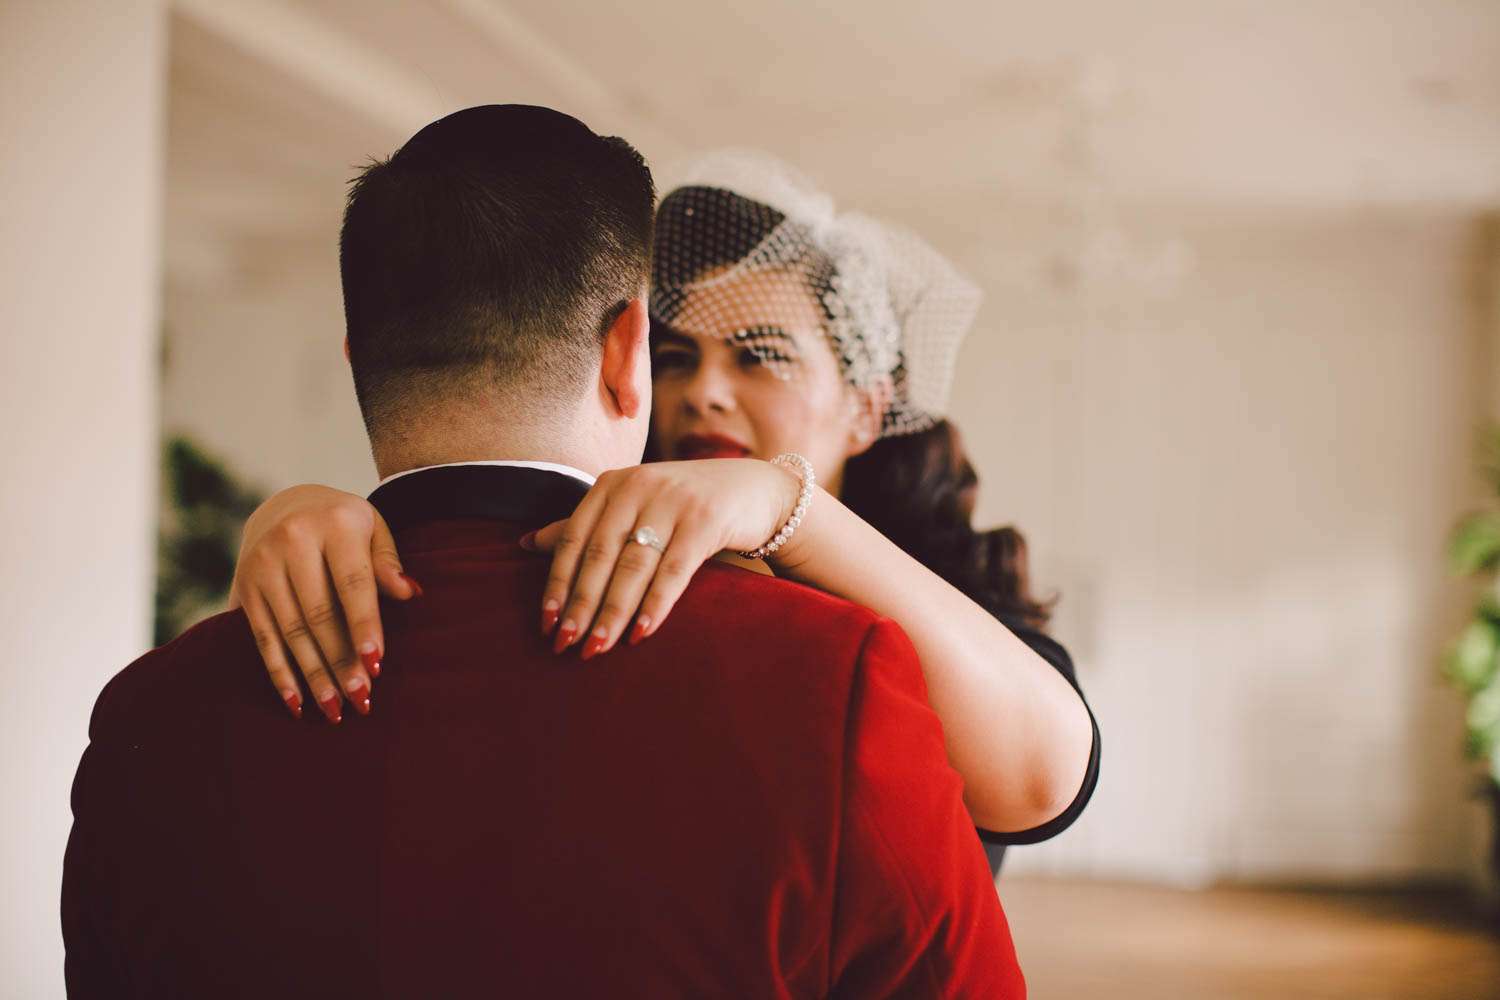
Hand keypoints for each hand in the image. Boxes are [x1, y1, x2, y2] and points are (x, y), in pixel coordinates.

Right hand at [229, 484, 417, 722]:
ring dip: (313, 675)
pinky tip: (296, 702)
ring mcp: (262, 564)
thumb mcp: (372, 529)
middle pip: (319, 614)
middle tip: (361, 698)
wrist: (285, 505)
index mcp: (334, 523)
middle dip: (341, 661)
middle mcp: (292, 540)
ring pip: (291, 631)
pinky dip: (280, 673)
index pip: (353, 583)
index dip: (364, 625)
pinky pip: (263, 637)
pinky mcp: (244, 587)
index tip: (376, 664)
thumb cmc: (344, 525)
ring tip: (335, 709)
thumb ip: (388, 562)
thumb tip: (409, 593)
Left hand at [527, 459, 800, 658]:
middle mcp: (637, 487)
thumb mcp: (631, 505)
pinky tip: (641, 633)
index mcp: (611, 484)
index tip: (546, 622)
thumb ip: (584, 525)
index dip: (558, 583)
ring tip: (597, 647)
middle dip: (581, 604)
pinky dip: (656, 604)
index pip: (574, 538)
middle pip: (600, 555)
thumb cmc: (682, 504)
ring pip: (633, 566)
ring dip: (613, 611)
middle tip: (565, 644)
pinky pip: (674, 570)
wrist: (754, 490)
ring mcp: (672, 502)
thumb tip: (526, 543)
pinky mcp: (705, 521)